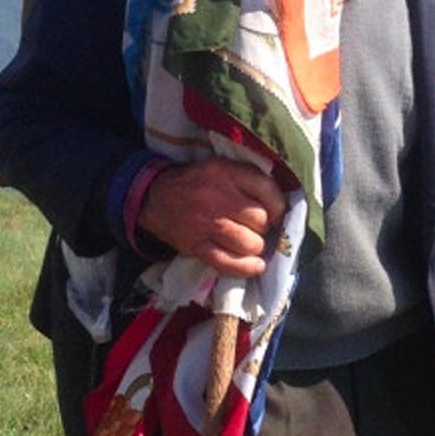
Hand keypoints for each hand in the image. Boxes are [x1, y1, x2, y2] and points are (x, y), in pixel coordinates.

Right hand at [139, 159, 286, 277]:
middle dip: (264, 227)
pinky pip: (228, 263)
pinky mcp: (197, 246)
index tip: (275, 212)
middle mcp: (217, 197)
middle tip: (257, 228)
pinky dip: (246, 268)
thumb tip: (279, 207)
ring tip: (250, 243)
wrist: (154, 197)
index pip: (267, 190)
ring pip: (249, 243)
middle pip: (260, 220)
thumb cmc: (196, 182)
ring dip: (256, 247)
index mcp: (225, 172)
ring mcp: (207, 224)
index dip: (278, 206)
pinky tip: (255, 265)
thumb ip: (247, 180)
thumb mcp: (220, 168)